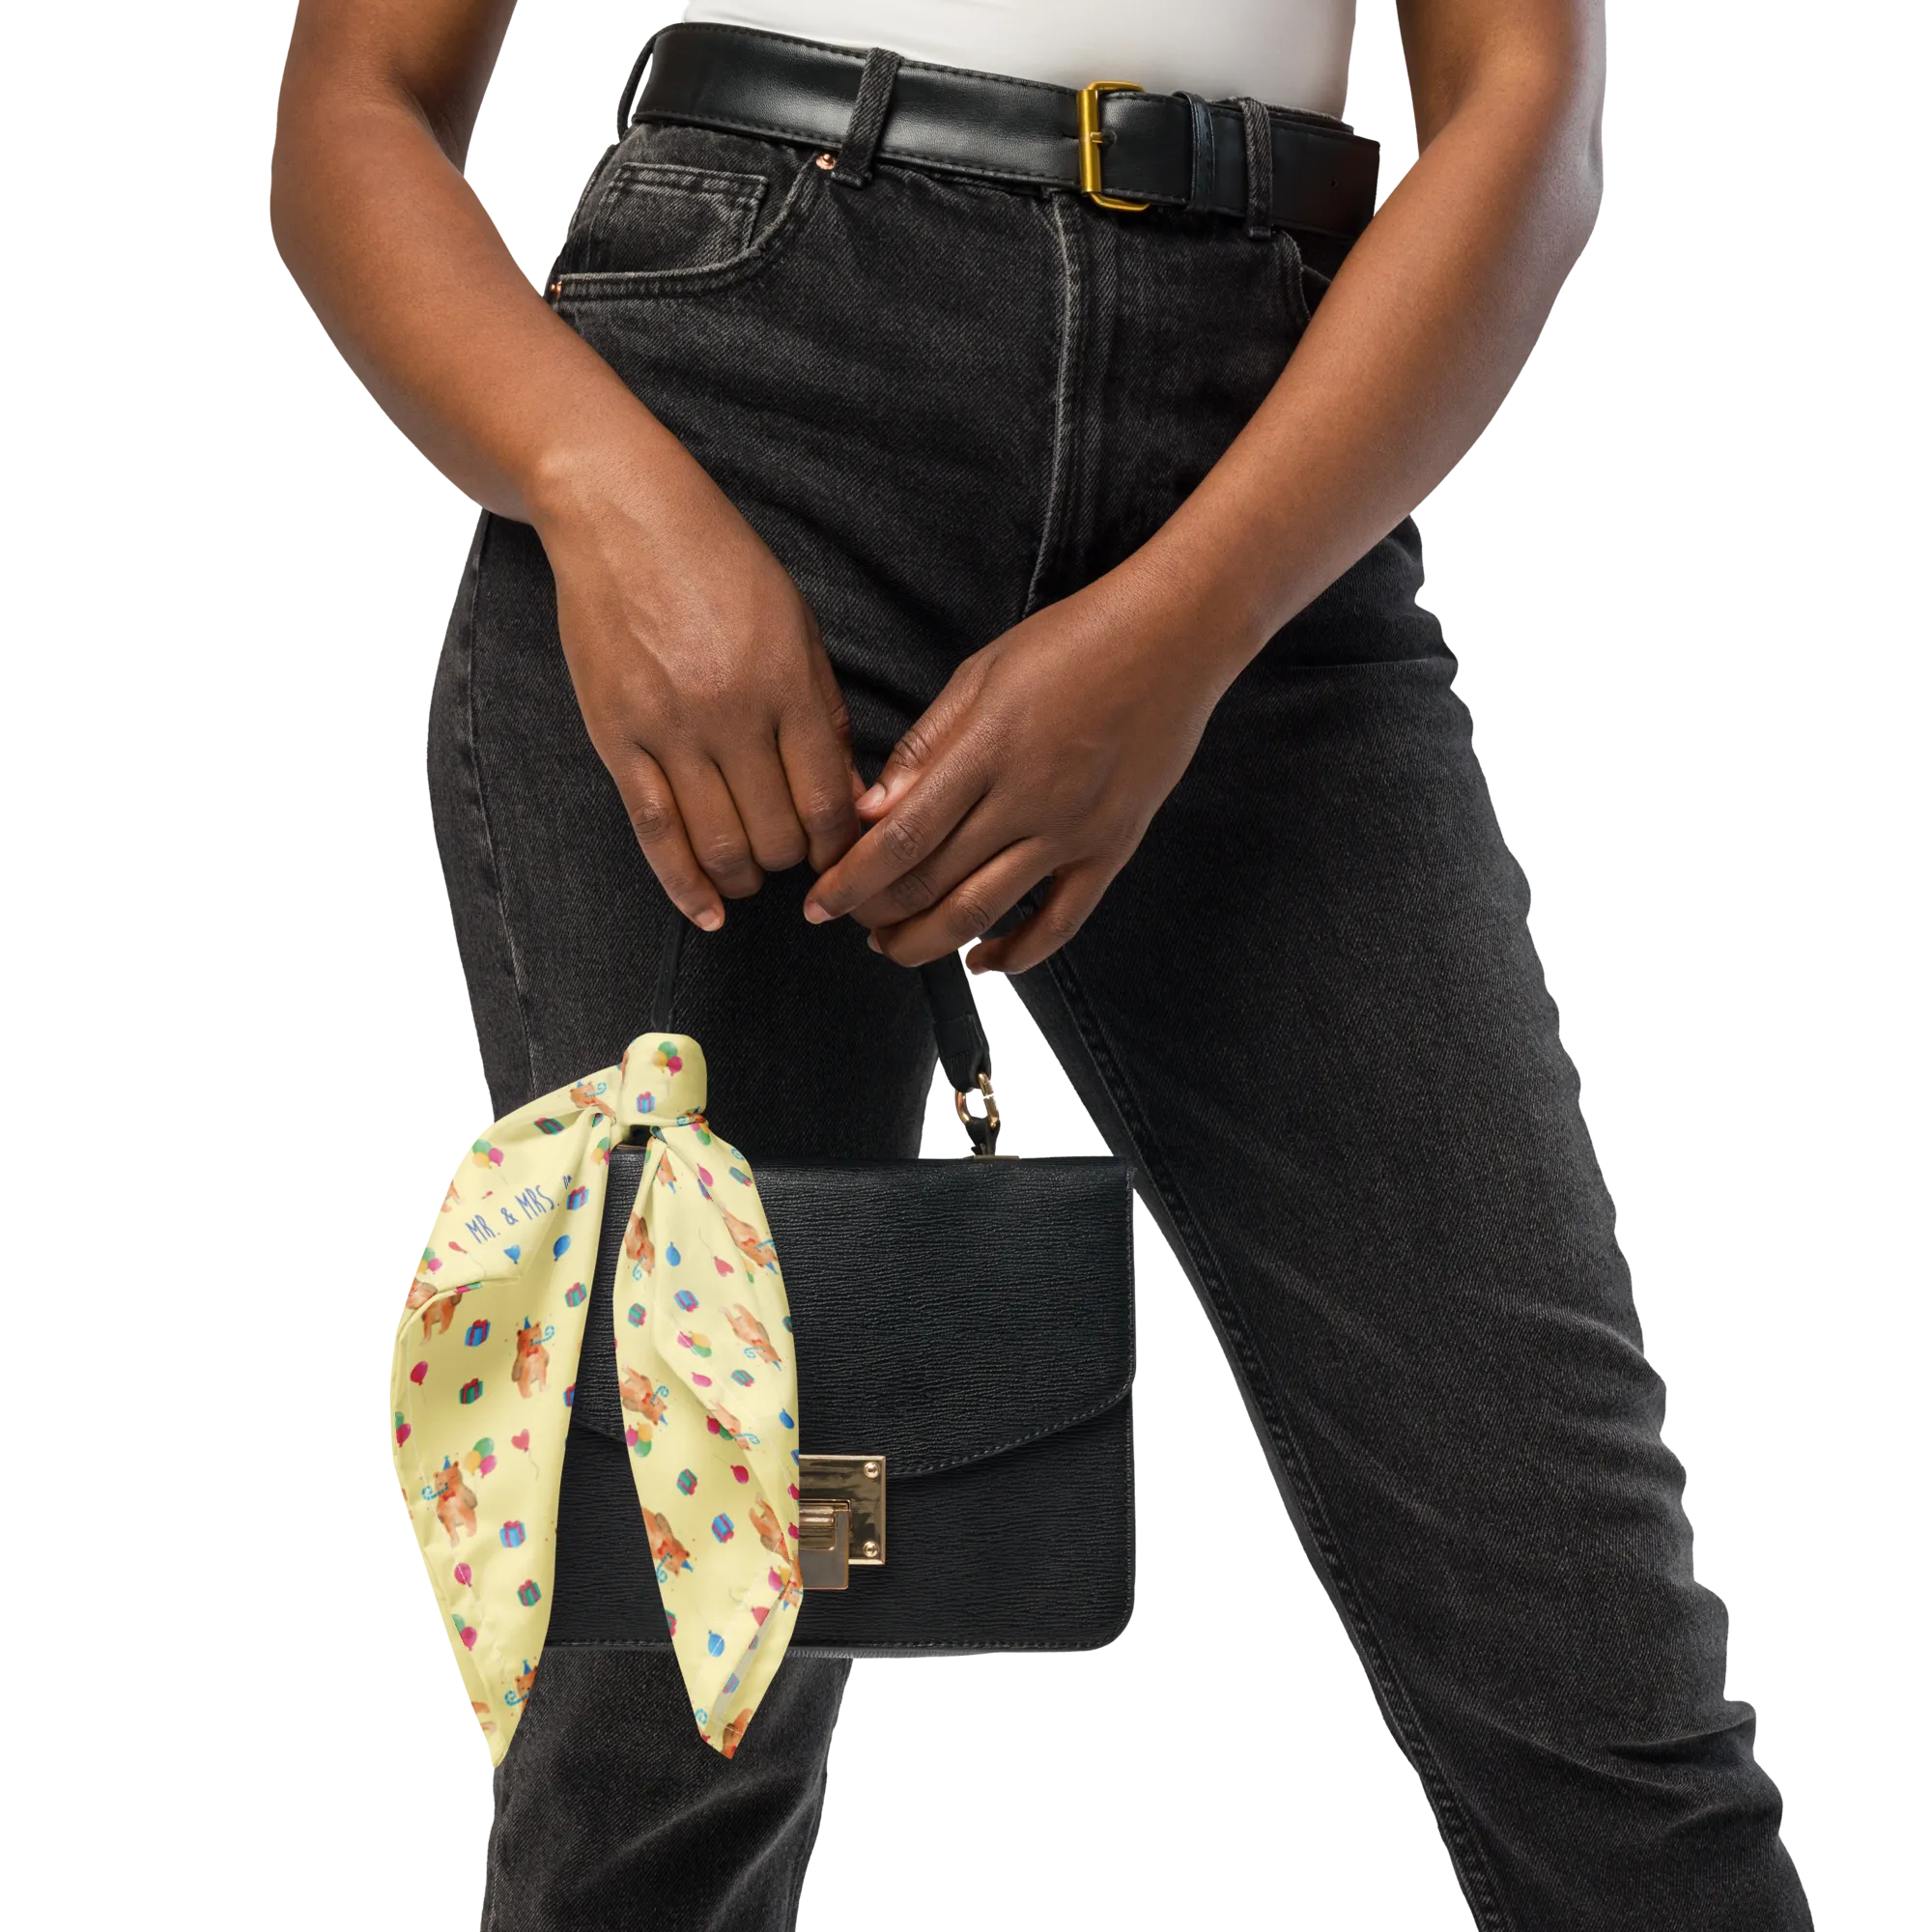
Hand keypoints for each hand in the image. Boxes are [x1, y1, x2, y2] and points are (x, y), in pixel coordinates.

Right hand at [536, 448, 867, 929]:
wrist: (622, 516)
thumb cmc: (720, 565)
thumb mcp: (796, 625)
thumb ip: (822, 711)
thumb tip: (852, 794)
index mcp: (788, 685)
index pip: (829, 800)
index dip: (843, 847)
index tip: (845, 859)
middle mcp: (733, 715)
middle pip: (778, 835)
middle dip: (796, 865)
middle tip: (796, 863)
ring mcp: (671, 730)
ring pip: (720, 845)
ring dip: (746, 879)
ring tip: (753, 878)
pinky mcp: (618, 738)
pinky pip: (654, 831)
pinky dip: (685, 885)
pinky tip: (707, 913)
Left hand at [800, 568, 1230, 972]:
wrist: (1175, 639)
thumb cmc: (1072, 642)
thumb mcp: (982, 674)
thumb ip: (926, 746)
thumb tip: (873, 811)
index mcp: (986, 748)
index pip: (901, 838)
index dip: (852, 881)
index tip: (819, 902)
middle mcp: (1028, 799)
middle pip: (933, 883)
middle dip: (878, 913)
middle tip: (849, 918)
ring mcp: (1072, 831)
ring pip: (984, 912)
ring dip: (927, 941)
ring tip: (892, 947)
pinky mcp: (1111, 849)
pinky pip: (1059, 922)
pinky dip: (1016, 954)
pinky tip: (979, 961)